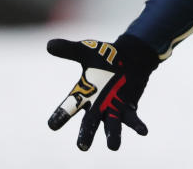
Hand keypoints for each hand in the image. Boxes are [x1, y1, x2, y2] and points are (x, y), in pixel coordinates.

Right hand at [47, 34, 158, 150]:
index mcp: (82, 94)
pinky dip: (137, 125)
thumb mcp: (86, 50)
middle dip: (86, 134)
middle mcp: (96, 105)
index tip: (53, 125)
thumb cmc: (106, 56)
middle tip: (83, 146)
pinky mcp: (128, 107)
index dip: (60, 116)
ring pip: (111, 125)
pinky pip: (132, 118)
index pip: (68, 107)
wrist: (131, 55)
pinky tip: (143, 131)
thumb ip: (69, 49)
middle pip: (89, 123)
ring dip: (113, 136)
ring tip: (113, 147)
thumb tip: (49, 45)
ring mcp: (113, 108)